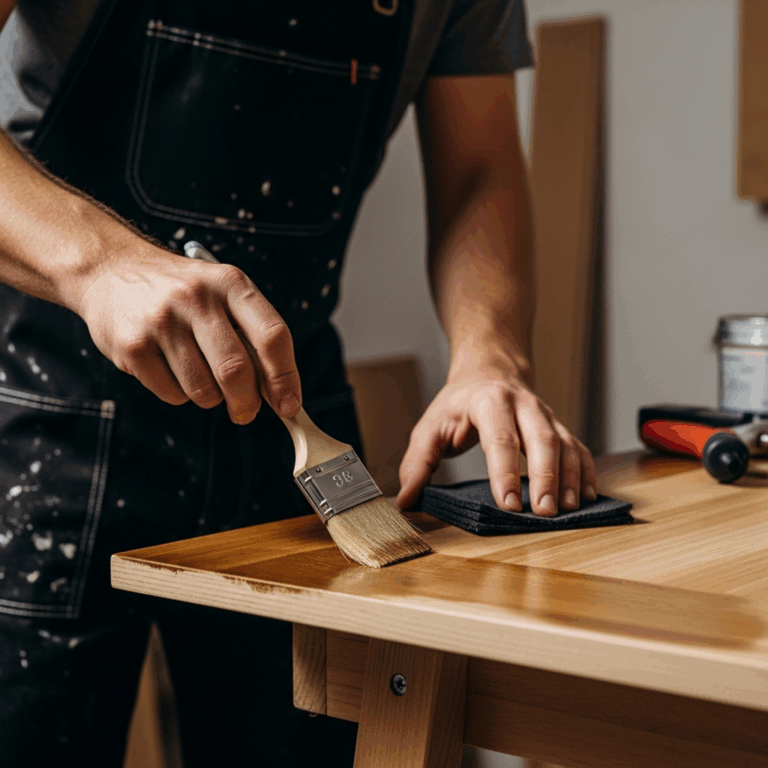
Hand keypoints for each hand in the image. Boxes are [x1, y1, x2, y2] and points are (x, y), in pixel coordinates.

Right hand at [74, 239, 300, 423]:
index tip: (289, 405)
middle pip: (237, 370)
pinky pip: (172, 394)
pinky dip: (179, 394)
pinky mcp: (132, 345)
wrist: (111, 269)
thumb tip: (279, 391)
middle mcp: (197, 297)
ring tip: (199, 376)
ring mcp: (161, 321)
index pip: (272, 335)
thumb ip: (252, 334)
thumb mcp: (221, 292)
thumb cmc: (180, 291)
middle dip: (246, 402)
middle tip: (245, 412)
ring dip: (210, 398)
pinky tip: (170, 369)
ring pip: (204, 390)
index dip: (285, 377)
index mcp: (230, 283)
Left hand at [396, 364, 596, 516]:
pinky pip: (579, 447)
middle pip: (541, 439)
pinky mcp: (559, 427)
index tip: (507, 504)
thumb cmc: (458, 405)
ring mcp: (546, 415)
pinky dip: (585, 472)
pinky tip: (585, 496)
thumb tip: (406, 500)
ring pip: (565, 443)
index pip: (499, 438)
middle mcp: (523, 405)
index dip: (504, 472)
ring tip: (568, 509)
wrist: (490, 371)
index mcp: (488, 402)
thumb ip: (417, 463)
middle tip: (544, 512)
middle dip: (545, 477)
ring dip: (569, 478)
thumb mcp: (429, 427)